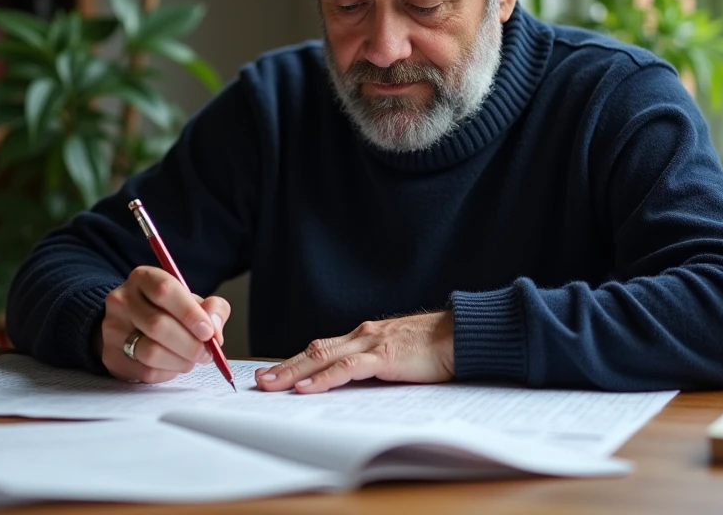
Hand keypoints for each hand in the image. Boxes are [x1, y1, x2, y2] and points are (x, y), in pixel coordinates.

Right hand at [95, 266, 229, 383]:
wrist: (130, 326)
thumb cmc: (167, 311)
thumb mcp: (191, 300)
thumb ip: (212, 308)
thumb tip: (215, 327)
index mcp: (143, 278)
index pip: (164, 290)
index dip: (190, 312)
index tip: (208, 331)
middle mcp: (122, 300)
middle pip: (158, 325)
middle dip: (190, 344)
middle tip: (207, 353)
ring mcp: (112, 328)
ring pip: (151, 352)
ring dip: (180, 361)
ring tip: (191, 359)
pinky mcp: (111, 356)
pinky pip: (145, 372)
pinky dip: (168, 373)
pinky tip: (174, 365)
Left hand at [254, 311, 453, 393]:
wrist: (462, 335)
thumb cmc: (436, 347)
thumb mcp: (400, 355)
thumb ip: (378, 364)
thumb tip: (357, 383)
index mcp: (366, 336)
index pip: (323, 348)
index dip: (297, 360)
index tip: (275, 372)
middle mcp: (364, 336)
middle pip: (315, 350)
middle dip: (285, 366)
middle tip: (259, 380)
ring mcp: (372, 344)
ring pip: (323, 357)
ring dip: (294, 372)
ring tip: (271, 385)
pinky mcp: (384, 356)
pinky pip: (347, 369)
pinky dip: (324, 378)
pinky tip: (307, 387)